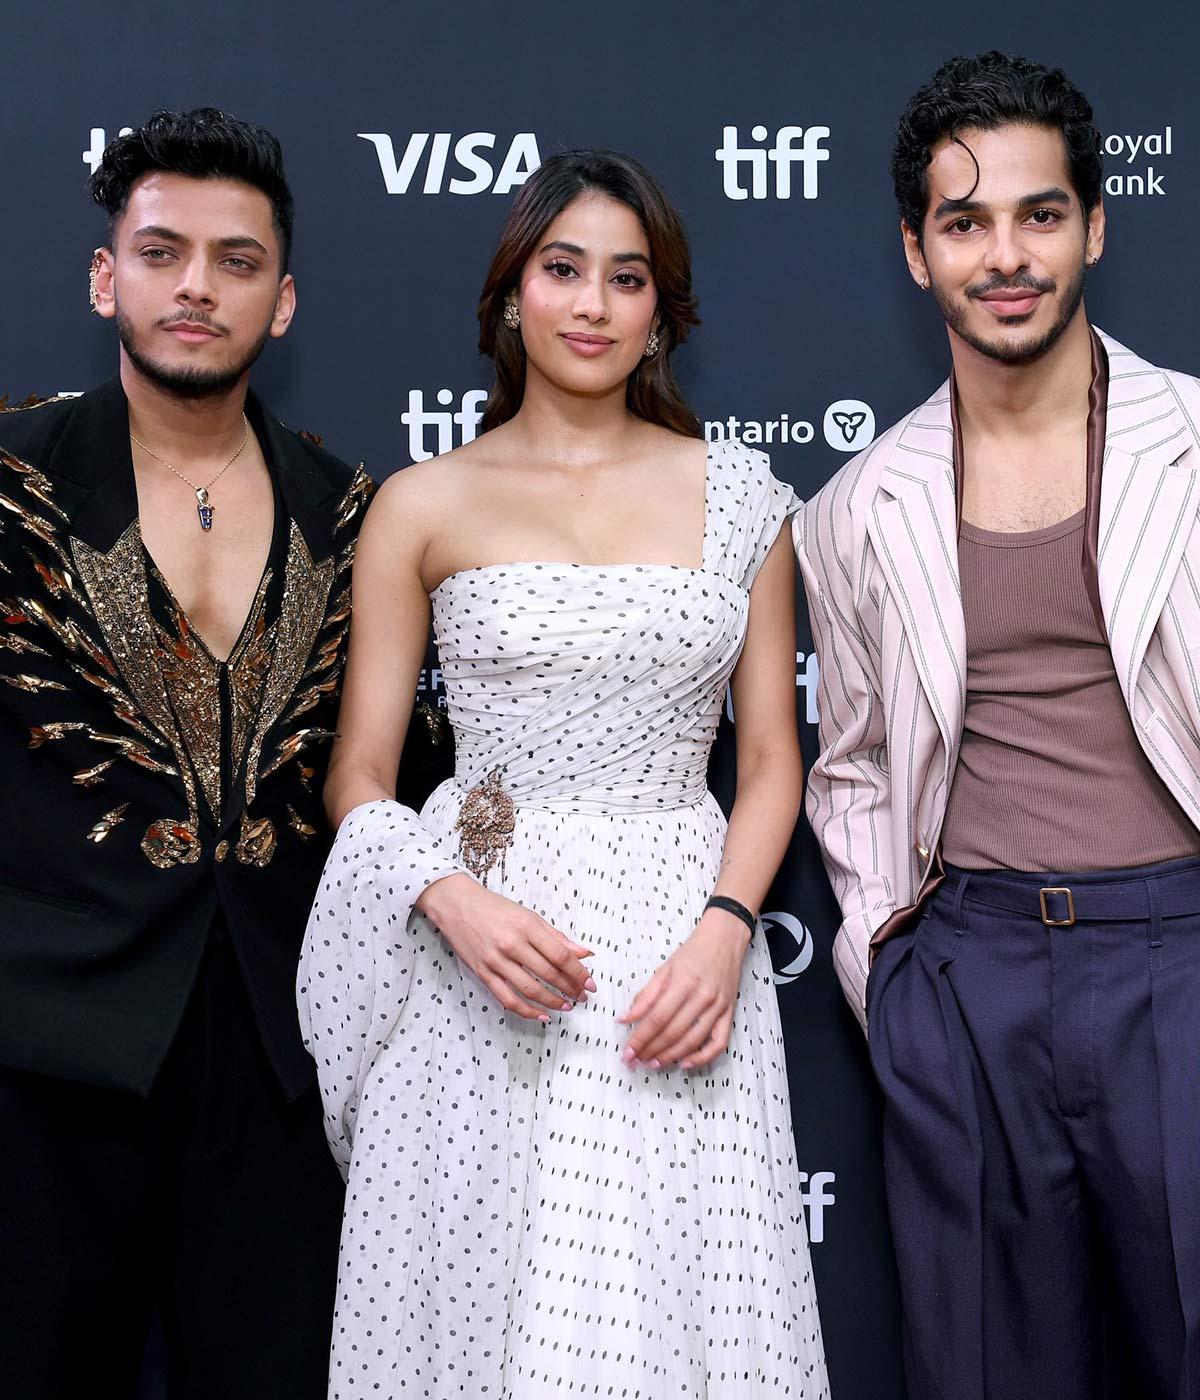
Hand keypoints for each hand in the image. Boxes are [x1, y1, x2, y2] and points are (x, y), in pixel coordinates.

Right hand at [418, 873, 595, 1022]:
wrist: (456, 905)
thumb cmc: (493, 908)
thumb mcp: (528, 915)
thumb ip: (555, 936)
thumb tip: (583, 952)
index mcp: (526, 925)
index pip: (560, 955)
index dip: (578, 972)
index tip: (590, 983)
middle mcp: (512, 944)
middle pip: (548, 974)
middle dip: (570, 988)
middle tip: (582, 996)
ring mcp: (496, 960)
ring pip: (530, 989)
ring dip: (553, 1002)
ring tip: (566, 1006)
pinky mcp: (483, 973)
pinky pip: (508, 999)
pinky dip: (527, 1011)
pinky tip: (541, 1015)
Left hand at [617, 907, 749, 1068]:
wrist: (724, 939)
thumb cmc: (693, 952)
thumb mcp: (665, 968)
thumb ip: (645, 996)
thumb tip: (625, 1018)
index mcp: (683, 983)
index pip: (657, 1018)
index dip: (640, 1038)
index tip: (627, 1052)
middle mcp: (702, 997)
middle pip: (673, 1032)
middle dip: (651, 1051)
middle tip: (635, 1062)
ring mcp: (718, 1007)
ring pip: (692, 1041)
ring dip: (670, 1057)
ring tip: (653, 1065)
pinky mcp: (730, 1013)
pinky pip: (719, 1043)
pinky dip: (703, 1058)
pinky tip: (685, 1063)